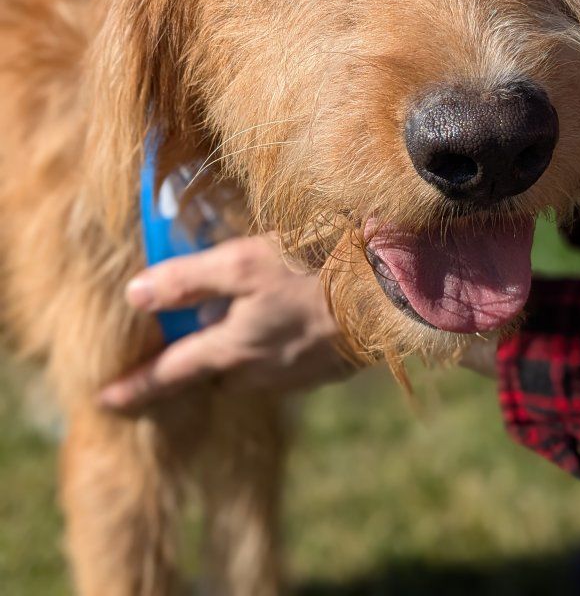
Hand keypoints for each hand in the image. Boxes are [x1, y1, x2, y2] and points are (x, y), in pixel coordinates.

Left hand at [99, 235, 352, 410]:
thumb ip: (187, 281)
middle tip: (185, 345)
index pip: (171, 374)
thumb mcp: (242, 264)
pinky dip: (274, 345)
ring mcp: (296, 374)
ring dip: (239, 352)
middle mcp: (259, 373)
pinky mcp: (328, 367)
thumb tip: (133, 296)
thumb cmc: (312, 270)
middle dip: (198, 362)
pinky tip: (291, 318)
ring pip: (250, 369)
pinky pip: (285, 361)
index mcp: (232, 350)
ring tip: (240, 324)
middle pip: (214, 372)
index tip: (104, 401)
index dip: (136, 387)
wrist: (390, 296)